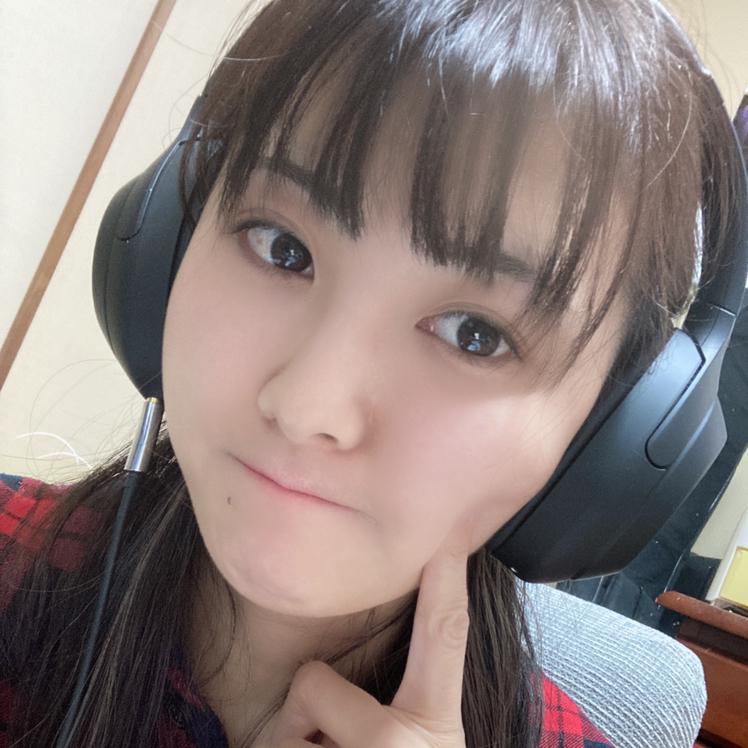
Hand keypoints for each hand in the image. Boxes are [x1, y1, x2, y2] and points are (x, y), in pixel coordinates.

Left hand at [266, 549, 469, 746]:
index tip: (451, 527)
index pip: (444, 634)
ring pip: (285, 724)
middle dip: (304, 713)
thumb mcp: (406, 746)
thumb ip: (394, 706)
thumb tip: (349, 649)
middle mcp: (402, 745)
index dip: (449, 576)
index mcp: (434, 727)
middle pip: (313, 681)